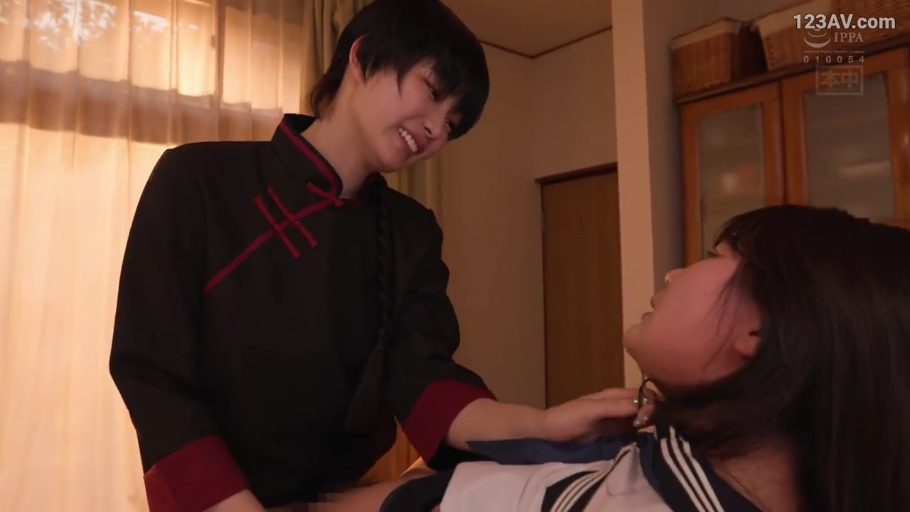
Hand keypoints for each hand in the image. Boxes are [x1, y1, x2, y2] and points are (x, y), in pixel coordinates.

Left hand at [540, 387, 656, 442]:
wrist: (551, 432)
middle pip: (644, 406)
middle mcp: (619, 405)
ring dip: (651, 424)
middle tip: (664, 427)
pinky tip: (650, 441)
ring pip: (641, 419)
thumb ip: (615, 407)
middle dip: (655, 413)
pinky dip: (642, 434)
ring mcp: (617, 420)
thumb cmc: (568, 416)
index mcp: (613, 395)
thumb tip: (642, 405)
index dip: (652, 402)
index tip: (657, 415)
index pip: (640, 394)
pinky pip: (633, 432)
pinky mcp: (614, 434)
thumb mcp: (591, 410)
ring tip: (664, 434)